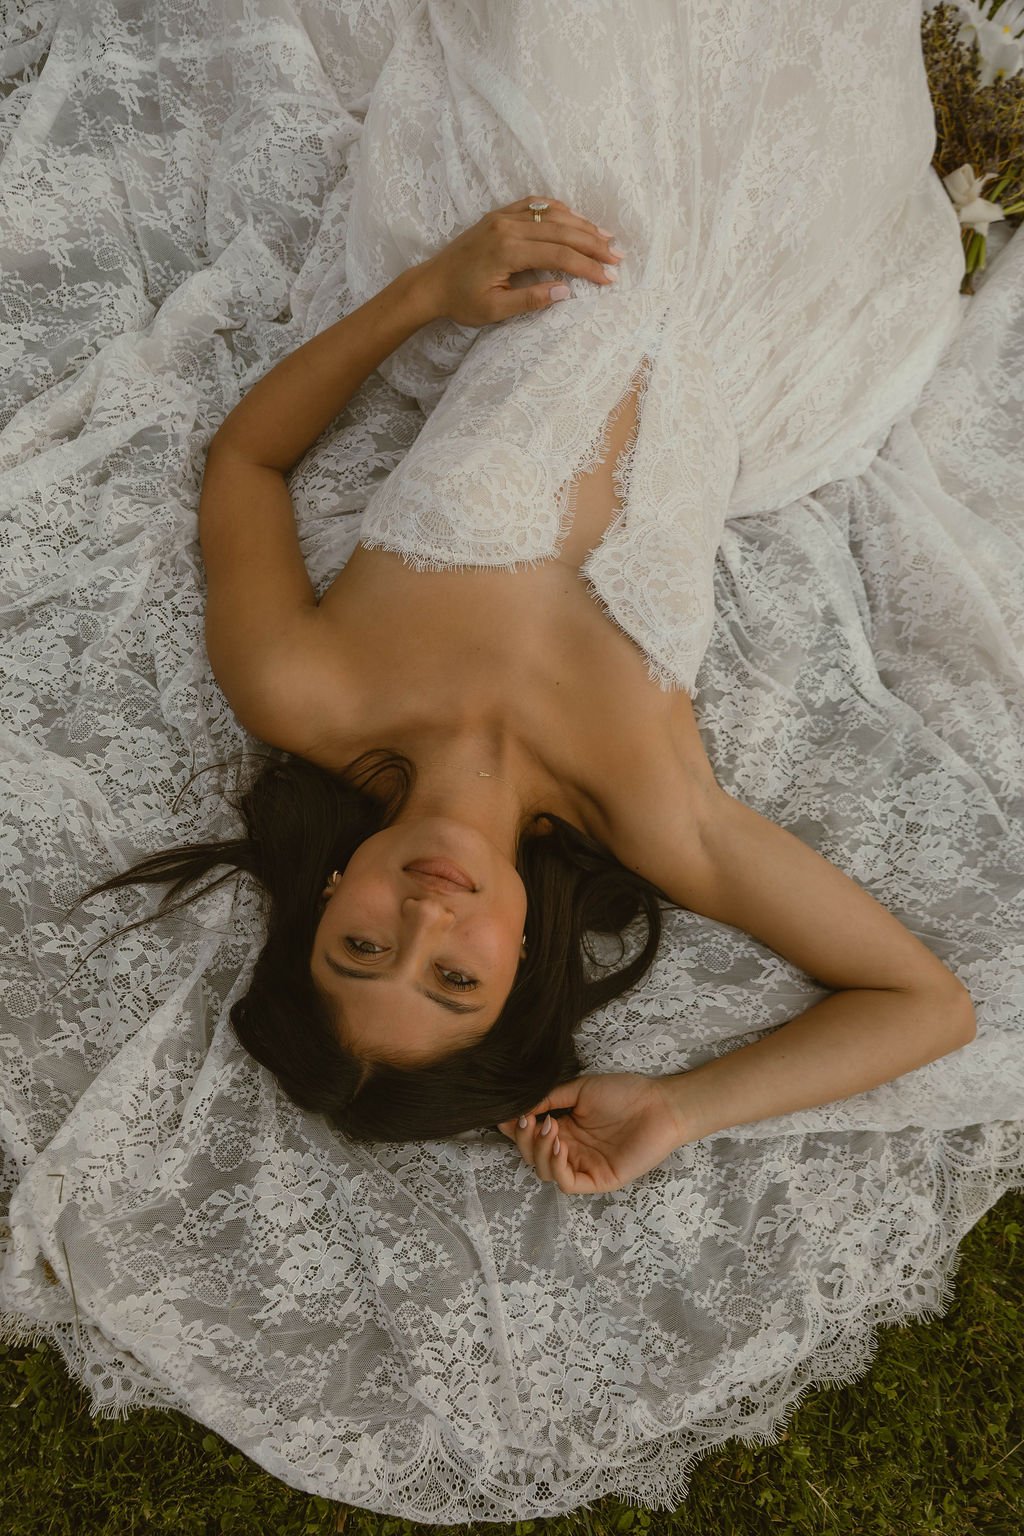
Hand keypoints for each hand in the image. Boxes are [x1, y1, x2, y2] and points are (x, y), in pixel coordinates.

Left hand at [414, 195, 622, 327]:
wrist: (431, 283)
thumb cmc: (461, 301)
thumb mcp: (495, 309)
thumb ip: (530, 300)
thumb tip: (565, 291)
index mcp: (508, 250)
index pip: (559, 254)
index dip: (587, 266)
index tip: (609, 277)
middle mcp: (508, 226)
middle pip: (561, 230)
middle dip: (593, 243)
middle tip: (618, 256)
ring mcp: (503, 216)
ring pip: (551, 213)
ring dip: (582, 224)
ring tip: (606, 237)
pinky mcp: (499, 215)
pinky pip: (535, 204)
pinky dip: (559, 210)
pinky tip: (575, 219)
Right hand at [496, 1071, 688, 1194]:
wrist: (659, 1104)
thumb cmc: (624, 1093)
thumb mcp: (580, 1090)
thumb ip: (550, 1099)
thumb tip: (519, 1106)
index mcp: (565, 1129)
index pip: (530, 1135)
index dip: (514, 1129)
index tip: (505, 1116)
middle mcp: (571, 1149)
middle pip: (532, 1155)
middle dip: (524, 1139)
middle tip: (530, 1119)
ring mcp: (584, 1166)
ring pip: (545, 1171)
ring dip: (539, 1150)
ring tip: (549, 1127)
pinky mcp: (598, 1179)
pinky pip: (567, 1182)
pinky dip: (556, 1166)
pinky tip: (559, 1145)